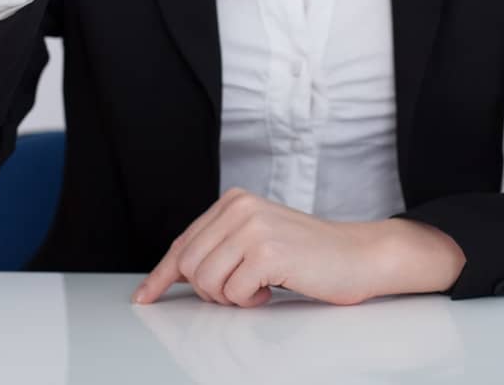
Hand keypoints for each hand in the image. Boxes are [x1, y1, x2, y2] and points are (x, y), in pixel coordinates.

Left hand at [131, 188, 429, 308]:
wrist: (358, 255)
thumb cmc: (309, 253)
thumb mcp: (256, 238)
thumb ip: (220, 247)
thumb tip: (175, 275)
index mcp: (233, 201)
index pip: (183, 242)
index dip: (160, 275)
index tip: (145, 296)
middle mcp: (239, 207)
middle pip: (188, 266)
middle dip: (210, 291)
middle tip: (241, 291)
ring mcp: (252, 227)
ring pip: (206, 282)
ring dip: (231, 297)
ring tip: (259, 287)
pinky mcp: (267, 252)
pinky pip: (234, 293)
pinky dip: (250, 301)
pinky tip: (272, 289)